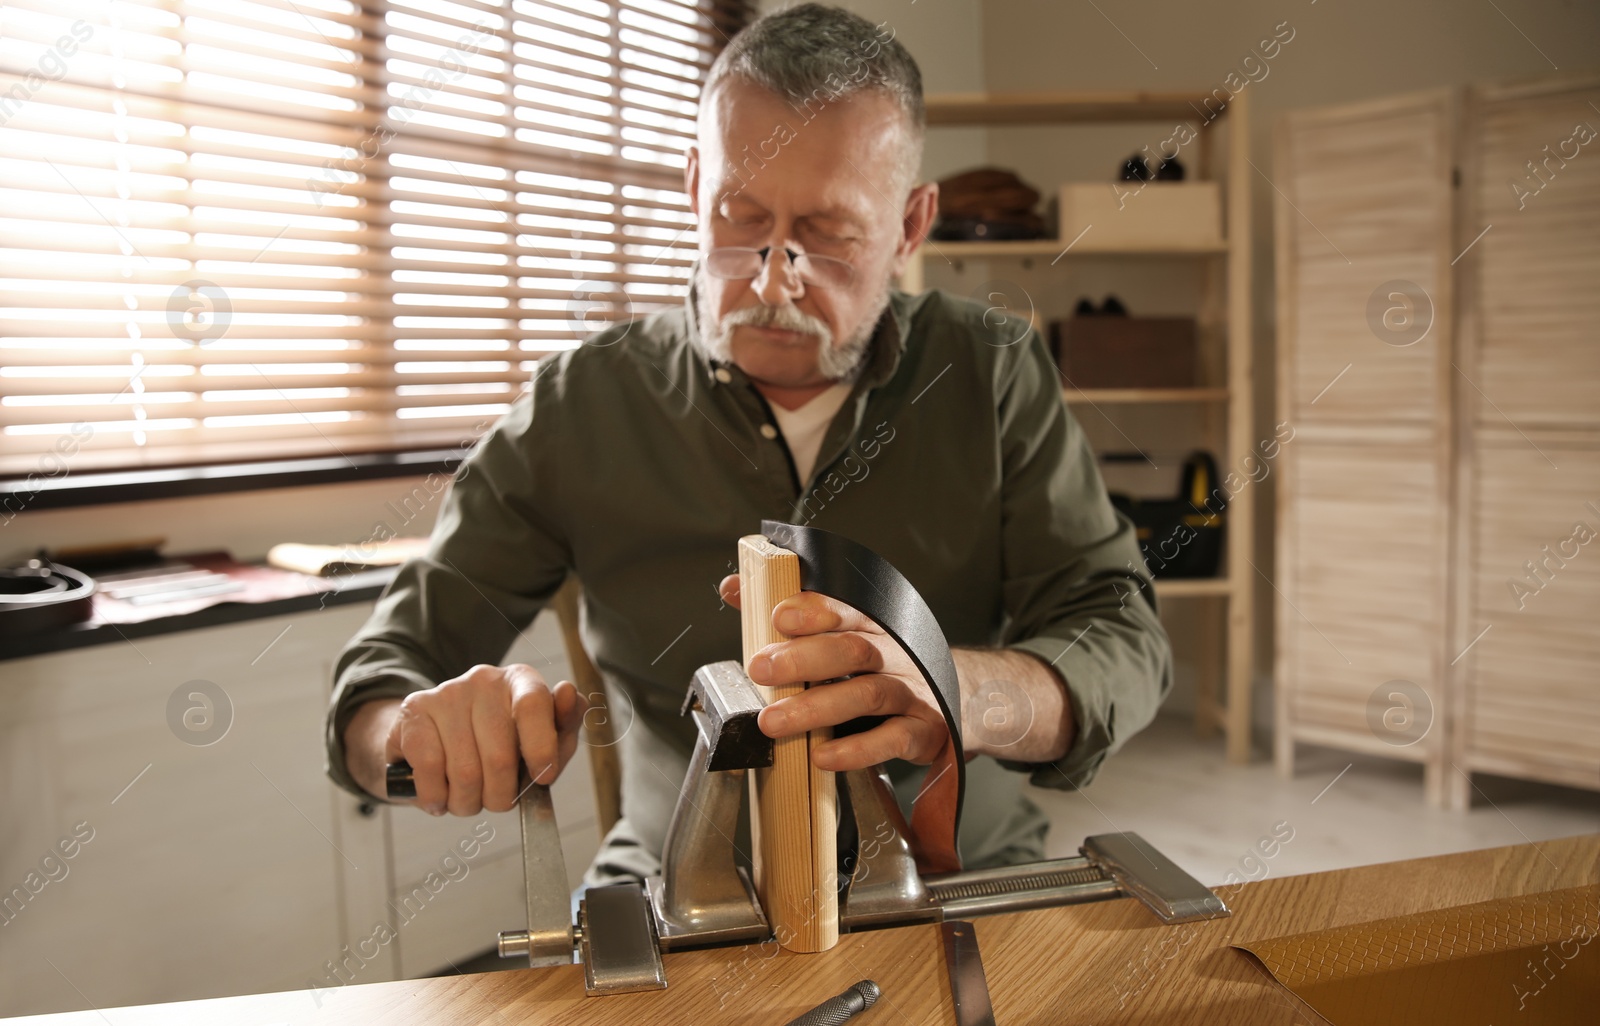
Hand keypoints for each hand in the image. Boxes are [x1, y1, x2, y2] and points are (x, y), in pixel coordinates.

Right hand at [347, 664, 585, 815]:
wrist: (435, 739)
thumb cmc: (501, 745)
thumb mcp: (541, 741)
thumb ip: (563, 729)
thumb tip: (570, 695)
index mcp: (522, 680)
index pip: (534, 705)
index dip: (541, 748)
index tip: (543, 778)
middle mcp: (484, 679)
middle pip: (499, 756)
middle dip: (501, 796)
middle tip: (497, 801)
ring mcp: (447, 693)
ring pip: (464, 771)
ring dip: (468, 802)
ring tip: (468, 799)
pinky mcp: (414, 711)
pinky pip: (430, 770)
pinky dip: (436, 797)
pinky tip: (440, 796)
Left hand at [718, 575, 948, 770]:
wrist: (948, 703)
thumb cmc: (877, 668)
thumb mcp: (838, 636)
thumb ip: (783, 615)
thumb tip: (733, 587)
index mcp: (870, 626)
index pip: (844, 610)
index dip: (812, 611)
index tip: (778, 617)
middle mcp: (892, 654)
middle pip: (852, 649)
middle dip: (803, 658)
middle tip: (760, 669)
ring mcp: (910, 692)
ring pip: (867, 694)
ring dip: (816, 707)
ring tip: (772, 721)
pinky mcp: (923, 730)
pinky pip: (893, 739)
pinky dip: (856, 749)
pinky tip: (822, 756)